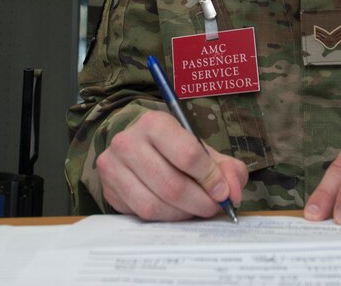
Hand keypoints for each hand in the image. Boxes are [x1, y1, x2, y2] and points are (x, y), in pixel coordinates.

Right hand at [97, 110, 248, 220]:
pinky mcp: (108, 189)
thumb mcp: (203, 150)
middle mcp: (128, 141)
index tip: (223, 192)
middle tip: (213, 207)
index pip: (188, 154)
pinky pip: (142, 214)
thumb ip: (227, 168)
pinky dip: (165, 218)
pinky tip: (174, 210)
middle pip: (172, 184)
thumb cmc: (174, 149)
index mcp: (154, 123)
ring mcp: (113, 166)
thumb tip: (232, 193)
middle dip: (199, 202)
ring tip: (194, 209)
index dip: (211, 178)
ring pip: (155, 204)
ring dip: (182, 213)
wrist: (136, 148)